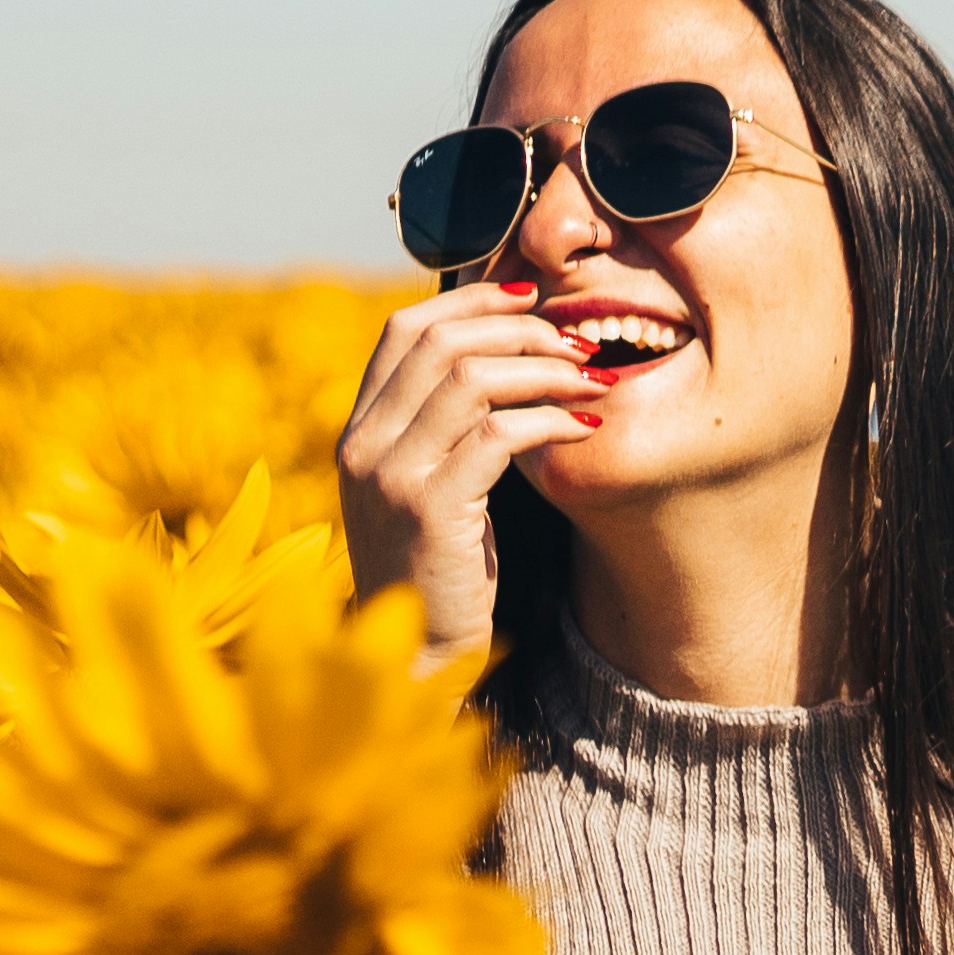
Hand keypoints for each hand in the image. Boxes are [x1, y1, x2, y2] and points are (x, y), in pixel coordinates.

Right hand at [335, 280, 600, 668]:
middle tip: (580, 342)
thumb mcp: (433, 483)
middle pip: (442, 342)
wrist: (415, 654)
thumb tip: (508, 356)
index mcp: (359, 429)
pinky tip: (586, 427)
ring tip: (594, 380)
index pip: (404, 329)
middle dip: (523, 330)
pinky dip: (550, 421)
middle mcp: (363, 444)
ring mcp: (390, 475)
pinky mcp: (430, 510)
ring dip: (546, 370)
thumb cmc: (442, 567)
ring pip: (472, 379)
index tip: (535, 299)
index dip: (472, 300)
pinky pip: (498, 435)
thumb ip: (448, 426)